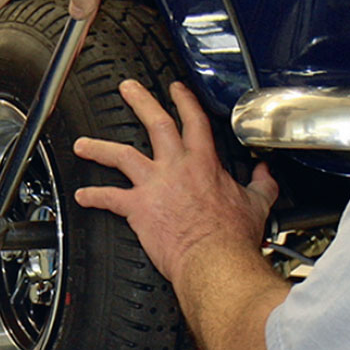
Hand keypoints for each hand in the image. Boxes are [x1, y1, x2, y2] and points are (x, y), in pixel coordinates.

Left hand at [73, 80, 277, 283]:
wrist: (214, 260)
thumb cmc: (233, 237)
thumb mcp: (257, 203)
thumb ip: (261, 184)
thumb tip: (266, 174)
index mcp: (204, 162)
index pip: (193, 121)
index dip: (184, 100)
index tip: (176, 89)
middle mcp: (176, 167)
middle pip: (155, 123)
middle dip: (139, 101)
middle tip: (127, 89)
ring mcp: (154, 185)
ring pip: (121, 155)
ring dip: (99, 148)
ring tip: (84, 144)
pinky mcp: (138, 208)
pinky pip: (109, 198)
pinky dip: (93, 196)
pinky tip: (82, 195)